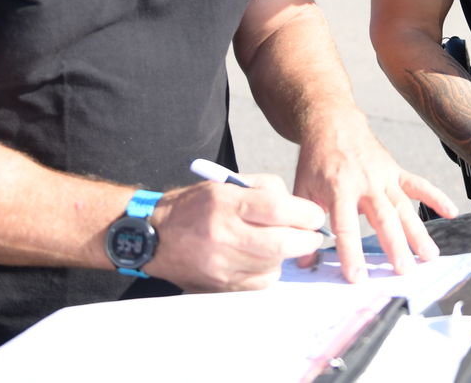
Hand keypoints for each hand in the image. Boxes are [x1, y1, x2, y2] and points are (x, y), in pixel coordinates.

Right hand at [148, 173, 326, 291]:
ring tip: (281, 243)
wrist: (155, 237)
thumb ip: (265, 189)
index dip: (305, 214)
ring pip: (274, 265)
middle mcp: (223, 234)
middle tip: (312, 234)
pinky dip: (269, 270)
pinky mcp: (221, 285)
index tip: (315, 216)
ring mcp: (221, 264)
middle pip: (281, 243)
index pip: (277, 209)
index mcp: (226, 203)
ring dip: (287, 255)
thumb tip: (297, 206)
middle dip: (306, 239)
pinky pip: (260, 282)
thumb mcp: (226, 184)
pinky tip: (262, 258)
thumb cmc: (194, 206)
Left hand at [292, 113, 458, 282]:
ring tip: (429, 255)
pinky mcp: (396, 171)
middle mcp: (365, 183)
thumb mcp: (302, 189)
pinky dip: (436, 197)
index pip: (345, 226)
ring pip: (404, 207)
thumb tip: (302, 261)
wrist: (333, 123)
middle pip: (382, 218)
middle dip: (394, 245)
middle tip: (403, 270)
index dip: (351, 252)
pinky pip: (419, 184)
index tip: (358, 277)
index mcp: (338, 188)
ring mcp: (384, 176)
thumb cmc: (316, 160)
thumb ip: (304, 223)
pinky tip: (451, 212)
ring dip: (418, 231)